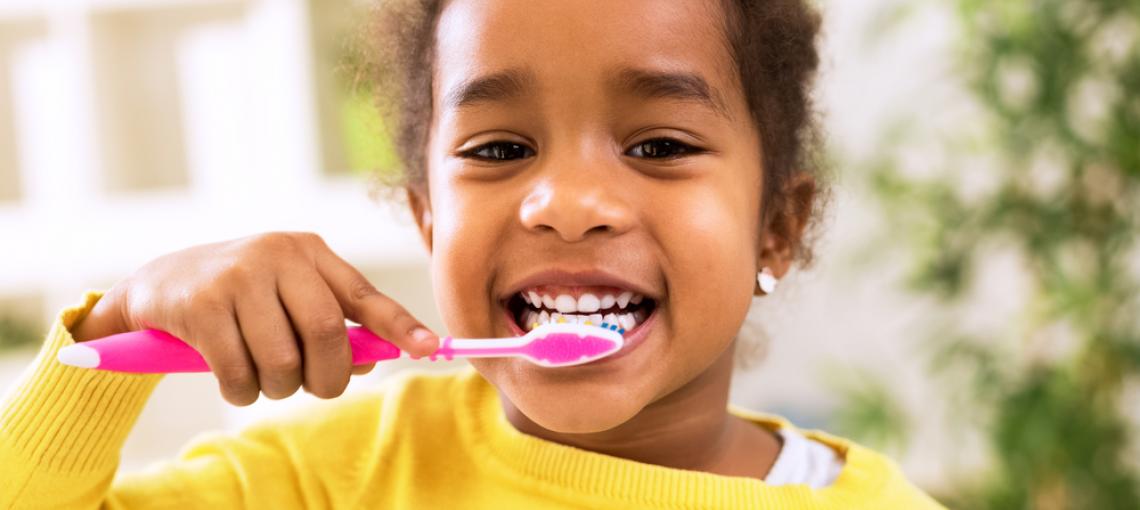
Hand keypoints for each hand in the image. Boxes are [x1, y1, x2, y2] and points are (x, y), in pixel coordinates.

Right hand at [70, 232, 438, 405]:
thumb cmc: (241, 298)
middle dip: (327, 377)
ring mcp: (238, 276)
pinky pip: (240, 372)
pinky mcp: (201, 305)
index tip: (431, 349)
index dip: (400, 326)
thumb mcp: (289, 297)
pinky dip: (242, 391)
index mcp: (309, 252)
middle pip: (327, 334)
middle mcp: (278, 255)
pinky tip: (232, 377)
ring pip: (283, 361)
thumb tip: (376, 359)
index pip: (365, 294)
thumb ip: (334, 324)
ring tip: (263, 378)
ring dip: (277, 388)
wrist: (158, 285)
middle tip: (314, 388)